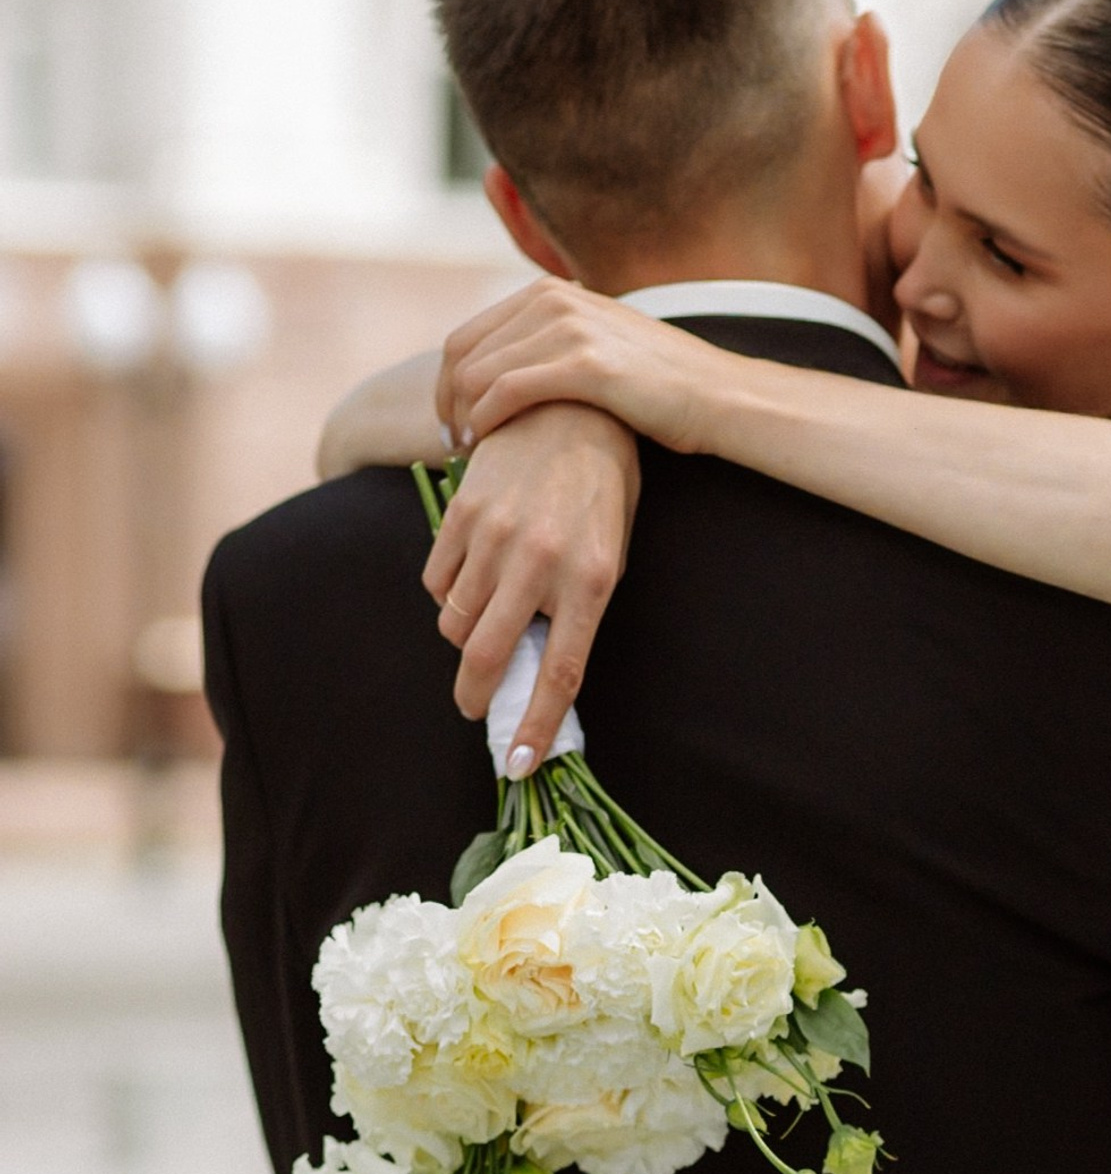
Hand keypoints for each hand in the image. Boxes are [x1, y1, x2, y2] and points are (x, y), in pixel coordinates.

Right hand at [422, 402, 640, 770]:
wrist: (573, 410)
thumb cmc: (602, 492)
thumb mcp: (610, 554)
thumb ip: (576, 611)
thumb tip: (538, 670)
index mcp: (593, 581)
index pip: (559, 674)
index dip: (536, 724)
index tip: (520, 763)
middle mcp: (541, 563)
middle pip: (487, 656)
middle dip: (476, 696)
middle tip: (476, 707)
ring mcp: (496, 537)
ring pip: (455, 622)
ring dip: (464, 640)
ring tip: (484, 628)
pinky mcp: (462, 513)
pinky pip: (436, 582)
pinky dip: (447, 598)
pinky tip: (469, 584)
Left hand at [437, 279, 706, 452]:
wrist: (717, 397)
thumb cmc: (663, 389)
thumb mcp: (601, 349)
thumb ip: (556, 347)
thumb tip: (514, 373)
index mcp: (552, 292)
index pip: (469, 334)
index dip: (448, 382)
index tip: (451, 422)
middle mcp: (554, 300)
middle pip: (462, 351)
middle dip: (447, 401)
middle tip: (449, 443)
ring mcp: (568, 328)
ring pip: (477, 373)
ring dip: (462, 417)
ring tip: (466, 451)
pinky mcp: (582, 364)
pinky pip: (505, 391)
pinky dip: (485, 420)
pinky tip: (486, 445)